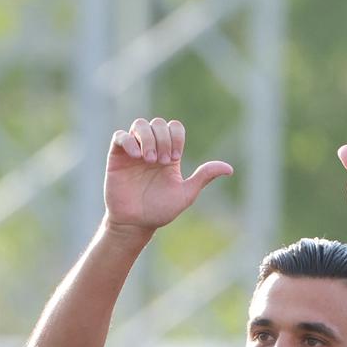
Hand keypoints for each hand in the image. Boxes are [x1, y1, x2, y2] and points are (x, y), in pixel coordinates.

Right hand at [104, 117, 231, 231]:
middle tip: (163, 162)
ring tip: (149, 160)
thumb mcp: (186, 194)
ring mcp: (133, 151)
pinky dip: (129, 141)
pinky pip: (120, 136)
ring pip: (140, 124)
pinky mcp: (117, 157)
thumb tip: (229, 169)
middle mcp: (152, 148)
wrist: (136, 223)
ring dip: (148, 138)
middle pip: (158, 123)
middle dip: (163, 139)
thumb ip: (204, 177)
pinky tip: (136, 156)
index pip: (174, 127)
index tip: (175, 158)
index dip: (176, 137)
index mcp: (169, 154)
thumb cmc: (160, 211)